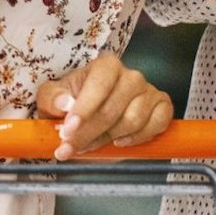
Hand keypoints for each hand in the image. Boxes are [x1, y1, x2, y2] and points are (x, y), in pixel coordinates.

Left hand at [35, 52, 174, 159]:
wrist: (93, 116)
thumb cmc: (73, 102)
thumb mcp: (52, 98)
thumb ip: (53, 98)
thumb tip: (64, 103)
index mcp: (106, 66)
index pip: (99, 86)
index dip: (83, 111)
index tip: (67, 131)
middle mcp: (131, 76)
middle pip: (113, 110)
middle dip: (89, 133)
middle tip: (70, 147)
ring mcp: (149, 91)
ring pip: (132, 121)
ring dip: (108, 139)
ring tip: (90, 145)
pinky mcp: (162, 107)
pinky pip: (156, 125)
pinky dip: (139, 137)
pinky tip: (120, 142)